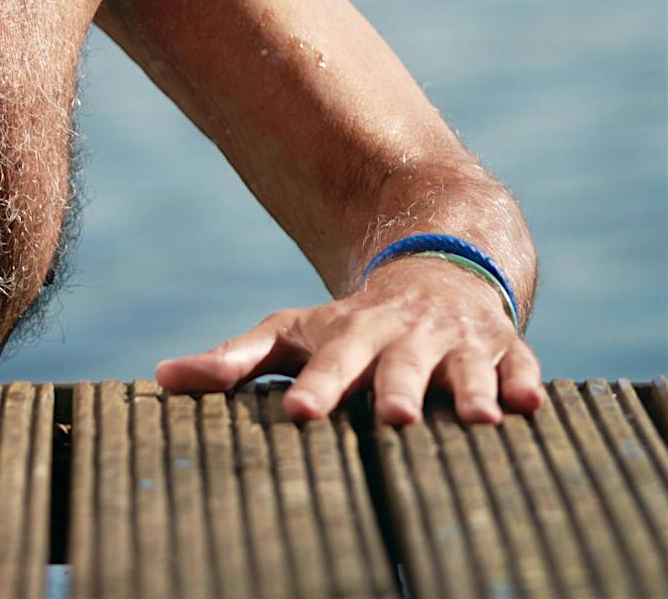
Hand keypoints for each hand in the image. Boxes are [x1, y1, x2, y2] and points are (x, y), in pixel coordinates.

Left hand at [153, 255, 545, 425]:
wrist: (433, 270)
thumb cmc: (349, 324)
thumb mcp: (292, 333)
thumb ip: (232, 361)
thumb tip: (160, 381)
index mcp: (350, 334)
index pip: (327, 363)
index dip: (315, 387)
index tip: (299, 412)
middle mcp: (402, 336)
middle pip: (395, 365)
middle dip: (394, 388)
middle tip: (393, 417)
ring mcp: (455, 342)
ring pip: (462, 367)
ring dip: (467, 390)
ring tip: (476, 419)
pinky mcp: (503, 352)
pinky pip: (518, 367)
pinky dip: (523, 383)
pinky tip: (530, 404)